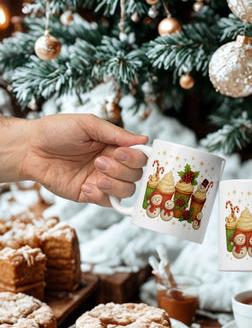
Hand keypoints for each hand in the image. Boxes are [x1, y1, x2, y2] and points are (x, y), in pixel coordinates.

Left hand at [21, 113, 147, 206]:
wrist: (31, 149)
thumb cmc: (57, 131)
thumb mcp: (88, 124)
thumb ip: (116, 133)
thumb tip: (144, 140)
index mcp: (115, 146)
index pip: (140, 157)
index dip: (136, 158)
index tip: (121, 153)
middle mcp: (113, 165)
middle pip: (136, 175)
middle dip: (121, 170)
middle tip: (99, 161)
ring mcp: (103, 181)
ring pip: (127, 191)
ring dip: (114, 184)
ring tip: (95, 174)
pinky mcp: (90, 194)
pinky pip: (108, 203)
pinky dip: (100, 196)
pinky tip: (85, 186)